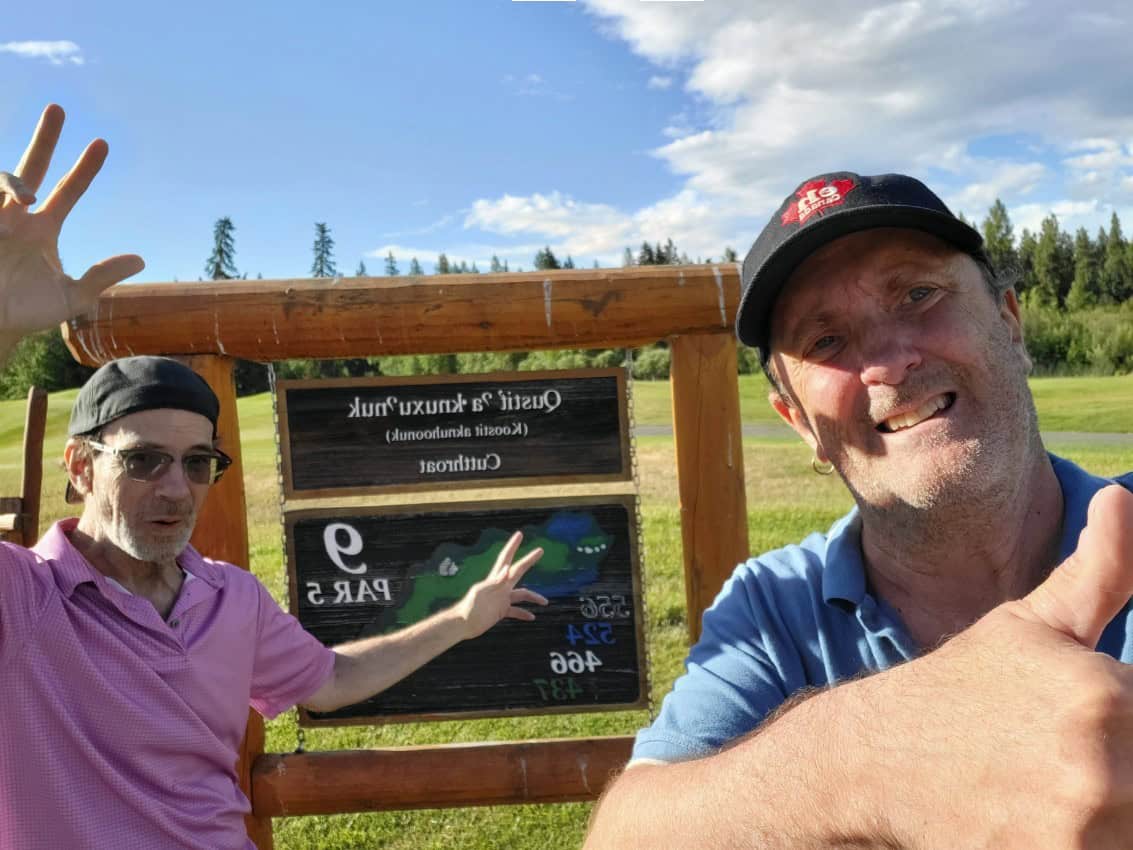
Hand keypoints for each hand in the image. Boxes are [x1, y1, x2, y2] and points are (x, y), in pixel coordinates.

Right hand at [0, 104, 143, 346]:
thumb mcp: (72, 297)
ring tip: (25, 198)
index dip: (84, 169)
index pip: (67, 190)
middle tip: (59, 108)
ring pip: (4, 180)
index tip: (102, 144)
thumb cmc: (28, 313)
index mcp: (42, 228)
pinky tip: (10, 197)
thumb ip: (102, 277)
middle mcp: (17, 217)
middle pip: (31, 168)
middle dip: (46, 139)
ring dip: (14, 179)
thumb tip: (141, 259)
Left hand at [456, 531, 547, 639]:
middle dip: (528, 561)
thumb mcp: (481, 593)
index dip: (512, 546)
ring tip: (545, 602)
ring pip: (521, 594)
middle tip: (540, 550)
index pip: (506, 559)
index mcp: (495, 580)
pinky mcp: (500, 610)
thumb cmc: (469, 608)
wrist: (463, 624)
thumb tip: (507, 568)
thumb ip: (495, 581)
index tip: (519, 534)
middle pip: (518, 571)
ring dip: (533, 597)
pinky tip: (531, 617)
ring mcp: (501, 598)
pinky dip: (524, 613)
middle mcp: (500, 587)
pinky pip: (515, 610)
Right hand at [878, 485, 1132, 848]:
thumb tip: (1122, 496)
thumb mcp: (1030, 626)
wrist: (876, 760)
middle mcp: (1103, 768)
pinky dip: (1093, 834)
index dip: (1132, 715)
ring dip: (1115, 811)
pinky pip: (1112, 848)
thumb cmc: (962, 689)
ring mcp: (1080, 831)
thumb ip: (1101, 570)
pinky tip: (1044, 813)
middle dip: (1125, 767)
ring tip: (1055, 786)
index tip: (1107, 721)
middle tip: (1067, 756)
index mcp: (1105, 694)